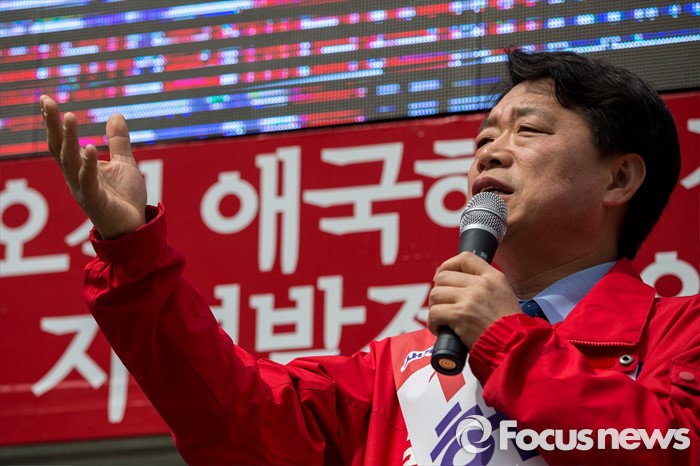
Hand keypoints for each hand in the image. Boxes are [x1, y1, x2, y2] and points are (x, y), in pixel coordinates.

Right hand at [41, 96, 146, 239]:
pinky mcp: (95, 201)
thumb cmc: (125, 199)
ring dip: (68, 139)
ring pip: (70, 161)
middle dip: (53, 125)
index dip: (53, 122)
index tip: (46, 99)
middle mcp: (76, 177)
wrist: (134, 228)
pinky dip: (89, 164)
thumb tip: (116, 115)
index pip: (61, 141)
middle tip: (46, 101)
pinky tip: (91, 148)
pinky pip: (89, 181)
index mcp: (80, 168)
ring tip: (69, 117)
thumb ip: (118, 142)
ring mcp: (83, 189)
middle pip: (59, 148)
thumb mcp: (124, 164)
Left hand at [428, 252, 521, 347]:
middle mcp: (481, 284)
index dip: (449, 265)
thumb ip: (485, 287)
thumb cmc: (508, 328)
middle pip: (444, 277)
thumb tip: (458, 284)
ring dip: (434, 308)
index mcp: (493, 277)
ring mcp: (470, 299)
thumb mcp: (504, 296)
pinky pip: (435, 313)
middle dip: (439, 291)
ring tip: (441, 319)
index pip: (465, 258)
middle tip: (442, 305)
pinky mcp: (460, 315)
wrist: (515, 346)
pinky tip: (440, 329)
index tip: (442, 277)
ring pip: (436, 294)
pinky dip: (433, 323)